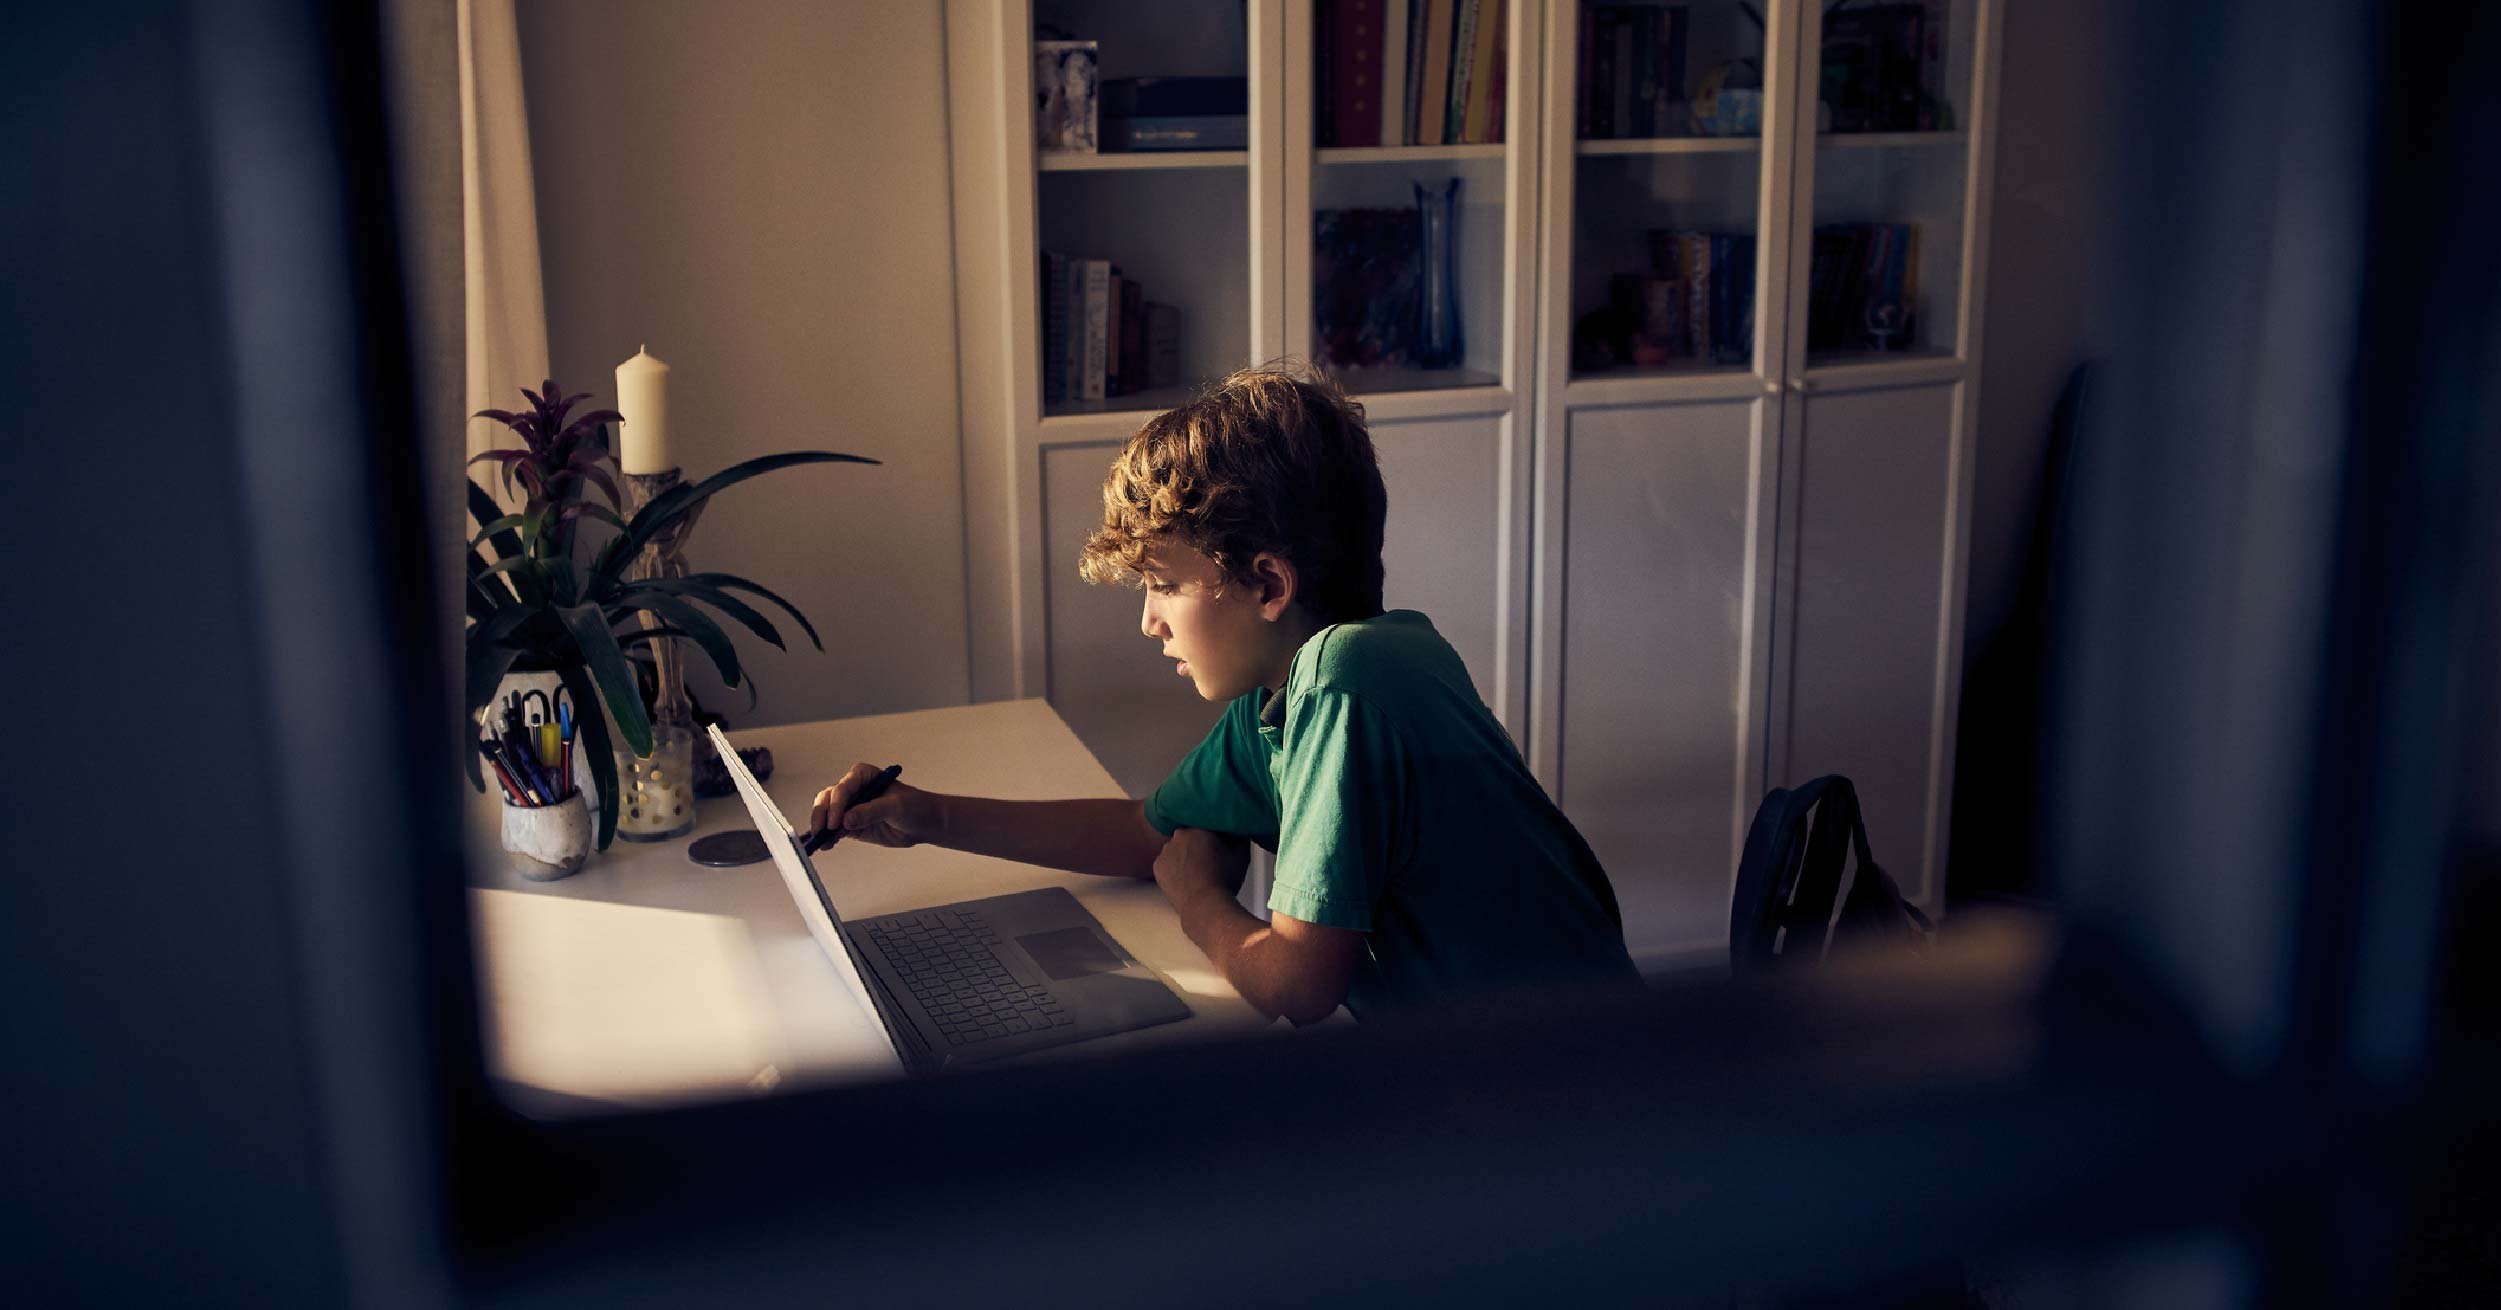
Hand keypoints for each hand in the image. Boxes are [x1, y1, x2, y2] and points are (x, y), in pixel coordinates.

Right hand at [808, 762, 939, 848]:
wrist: (925, 823)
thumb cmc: (915, 806)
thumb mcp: (896, 806)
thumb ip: (872, 811)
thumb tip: (847, 819)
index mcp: (863, 775)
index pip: (843, 788)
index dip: (837, 804)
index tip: (837, 821)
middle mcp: (853, 789)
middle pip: (828, 799)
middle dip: (822, 815)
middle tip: (822, 831)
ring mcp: (850, 807)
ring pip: (827, 815)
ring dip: (822, 828)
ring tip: (821, 841)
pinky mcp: (851, 825)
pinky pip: (835, 830)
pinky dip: (829, 837)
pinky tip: (827, 845)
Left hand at [1153, 827, 1249, 905]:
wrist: (1204, 905)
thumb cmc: (1224, 881)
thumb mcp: (1241, 855)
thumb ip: (1239, 837)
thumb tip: (1237, 831)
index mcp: (1200, 827)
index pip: (1207, 825)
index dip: (1215, 836)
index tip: (1220, 846)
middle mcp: (1180, 835)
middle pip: (1190, 836)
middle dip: (1198, 845)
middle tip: (1210, 861)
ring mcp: (1166, 851)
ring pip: (1177, 850)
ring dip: (1185, 857)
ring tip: (1198, 873)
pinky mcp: (1157, 867)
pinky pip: (1167, 864)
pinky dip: (1174, 869)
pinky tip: (1186, 879)